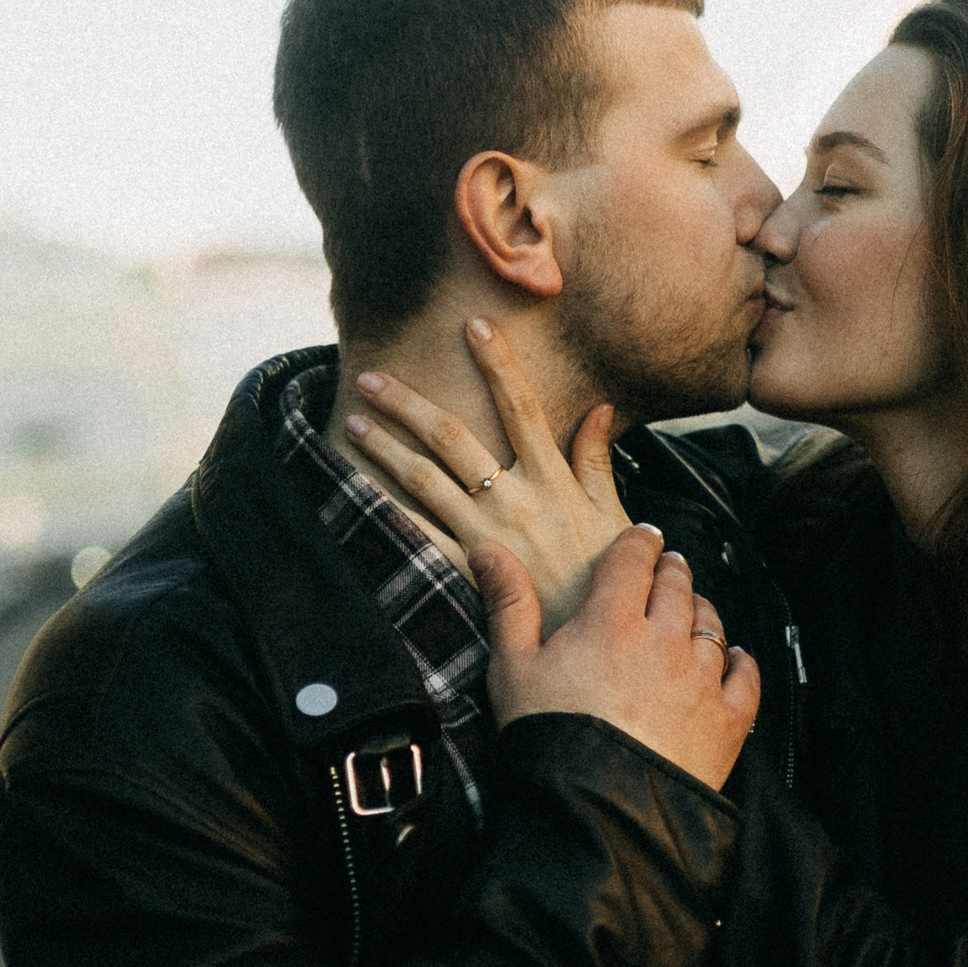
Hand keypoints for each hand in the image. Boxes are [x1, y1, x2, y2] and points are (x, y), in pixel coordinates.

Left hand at [348, 318, 627, 629]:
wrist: (595, 642)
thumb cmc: (607, 578)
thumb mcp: (613, 515)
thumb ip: (598, 460)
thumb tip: (600, 409)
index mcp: (553, 481)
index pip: (522, 408)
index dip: (498, 364)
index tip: (474, 324)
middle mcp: (515, 501)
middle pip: (453, 437)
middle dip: (408, 403)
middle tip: (372, 376)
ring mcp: (486, 536)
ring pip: (424, 480)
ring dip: (385, 447)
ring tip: (354, 421)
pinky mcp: (468, 571)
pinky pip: (418, 535)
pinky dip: (387, 511)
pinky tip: (358, 489)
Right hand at [480, 521, 759, 792]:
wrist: (597, 810)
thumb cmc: (550, 740)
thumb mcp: (513, 670)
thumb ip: (508, 605)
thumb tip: (489, 551)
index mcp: (612, 623)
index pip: (633, 561)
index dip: (639, 542)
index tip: (644, 537)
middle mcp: (665, 642)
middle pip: (677, 587)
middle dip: (672, 571)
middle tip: (668, 567)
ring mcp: (702, 680)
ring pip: (712, 625)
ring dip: (702, 611)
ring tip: (692, 610)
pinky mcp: (728, 720)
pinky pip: (746, 676)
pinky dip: (740, 661)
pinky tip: (733, 659)